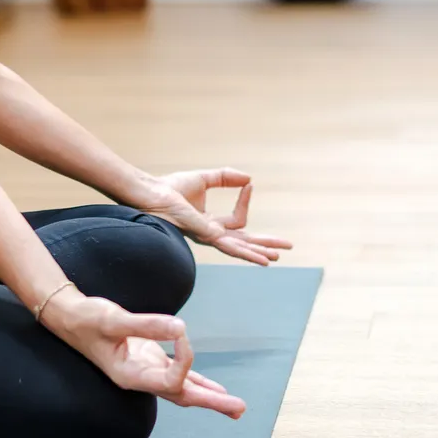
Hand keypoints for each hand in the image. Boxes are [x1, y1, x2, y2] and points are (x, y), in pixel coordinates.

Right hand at [43, 289, 245, 418]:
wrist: (71, 317)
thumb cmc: (89, 319)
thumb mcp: (114, 320)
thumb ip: (147, 324)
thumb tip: (181, 328)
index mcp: (131, 376)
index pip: (171, 377)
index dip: (184, 356)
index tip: (180, 329)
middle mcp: (141, 379)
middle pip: (183, 396)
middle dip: (212, 402)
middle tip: (239, 409)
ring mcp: (146, 370)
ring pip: (183, 388)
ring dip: (209, 396)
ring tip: (235, 408)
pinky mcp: (149, 359)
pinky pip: (178, 374)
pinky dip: (196, 380)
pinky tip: (213, 389)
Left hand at [141, 168, 292, 266]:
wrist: (151, 192)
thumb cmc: (169, 187)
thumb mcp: (204, 179)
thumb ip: (225, 178)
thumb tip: (248, 178)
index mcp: (209, 224)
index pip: (238, 220)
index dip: (245, 202)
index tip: (248, 184)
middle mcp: (210, 235)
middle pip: (244, 242)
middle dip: (264, 244)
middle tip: (286, 247)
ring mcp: (208, 238)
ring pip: (240, 248)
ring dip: (259, 252)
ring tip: (277, 256)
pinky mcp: (205, 236)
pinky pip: (231, 247)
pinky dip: (248, 253)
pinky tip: (263, 259)